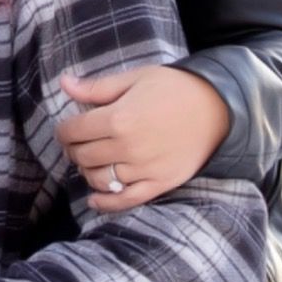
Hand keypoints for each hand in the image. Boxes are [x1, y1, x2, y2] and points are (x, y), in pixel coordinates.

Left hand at [57, 64, 231, 211]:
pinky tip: (94, 199)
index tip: (66, 128)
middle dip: (74, 149)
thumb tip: (63, 83)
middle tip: (78, 143)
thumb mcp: (134, 78)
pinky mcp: (159, 184)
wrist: (218, 108)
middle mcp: (128, 148)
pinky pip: (126, 200)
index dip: (64, 130)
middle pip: (83, 156)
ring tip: (91, 162)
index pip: (73, 131)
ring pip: (99, 179)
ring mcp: (144, 169)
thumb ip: (96, 87)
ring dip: (88, 172)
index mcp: (118, 118)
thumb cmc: (174, 88)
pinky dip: (106, 203)